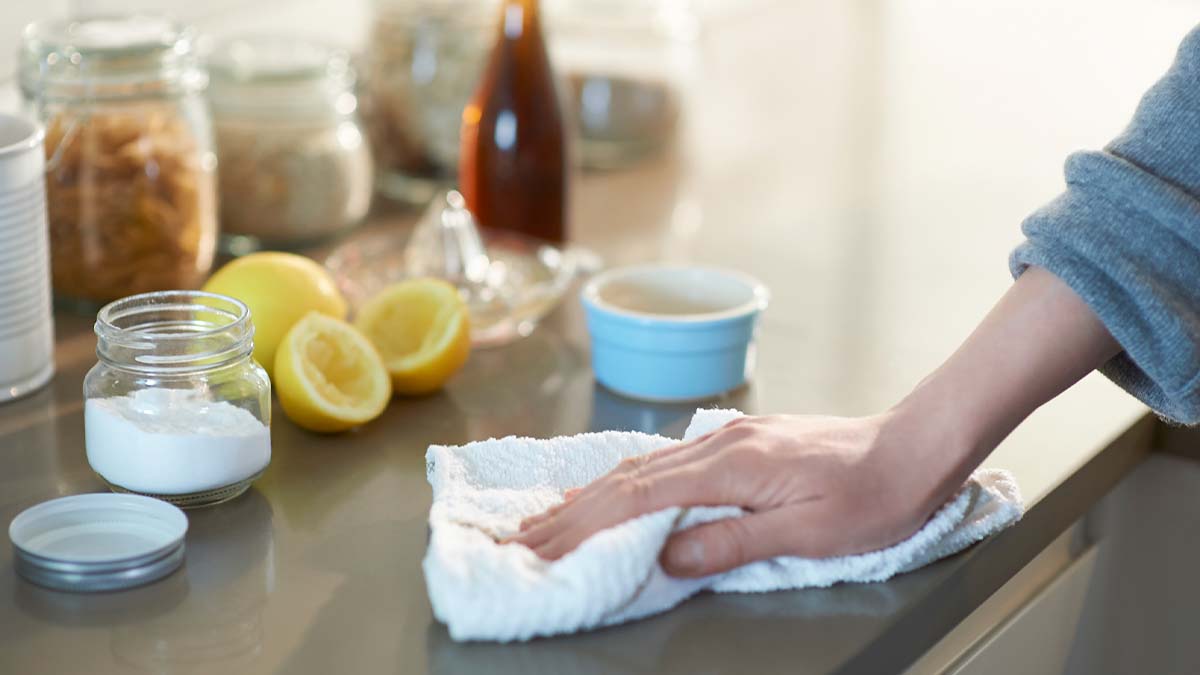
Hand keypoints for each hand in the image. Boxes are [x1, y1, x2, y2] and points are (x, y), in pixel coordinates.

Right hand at [510, 413, 955, 577]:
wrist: (913, 446)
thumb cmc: (872, 495)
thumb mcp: (809, 532)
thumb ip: (735, 541)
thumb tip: (667, 554)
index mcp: (732, 464)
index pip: (639, 496)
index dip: (584, 523)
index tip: (542, 546)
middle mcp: (720, 443)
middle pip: (628, 478)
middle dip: (571, 512)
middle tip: (523, 539)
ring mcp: (727, 437)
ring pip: (642, 465)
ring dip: (591, 494)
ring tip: (549, 517)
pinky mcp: (739, 442)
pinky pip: (666, 461)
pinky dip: (626, 480)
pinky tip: (611, 488)